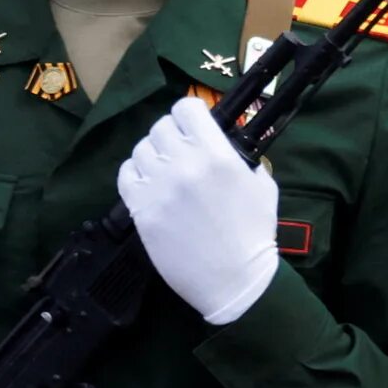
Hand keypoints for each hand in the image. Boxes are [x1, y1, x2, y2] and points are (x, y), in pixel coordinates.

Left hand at [117, 97, 277, 324]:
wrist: (233, 279)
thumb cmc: (253, 234)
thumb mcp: (262, 186)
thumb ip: (239, 158)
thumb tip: (222, 143)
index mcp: (218, 156)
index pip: (187, 108)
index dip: (191, 113)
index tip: (195, 124)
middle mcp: (184, 165)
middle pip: (161, 126)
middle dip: (173, 134)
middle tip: (181, 150)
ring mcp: (159, 187)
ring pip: (141, 148)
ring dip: (154, 154)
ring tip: (166, 170)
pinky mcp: (141, 209)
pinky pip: (126, 174)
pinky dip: (136, 173)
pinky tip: (150, 183)